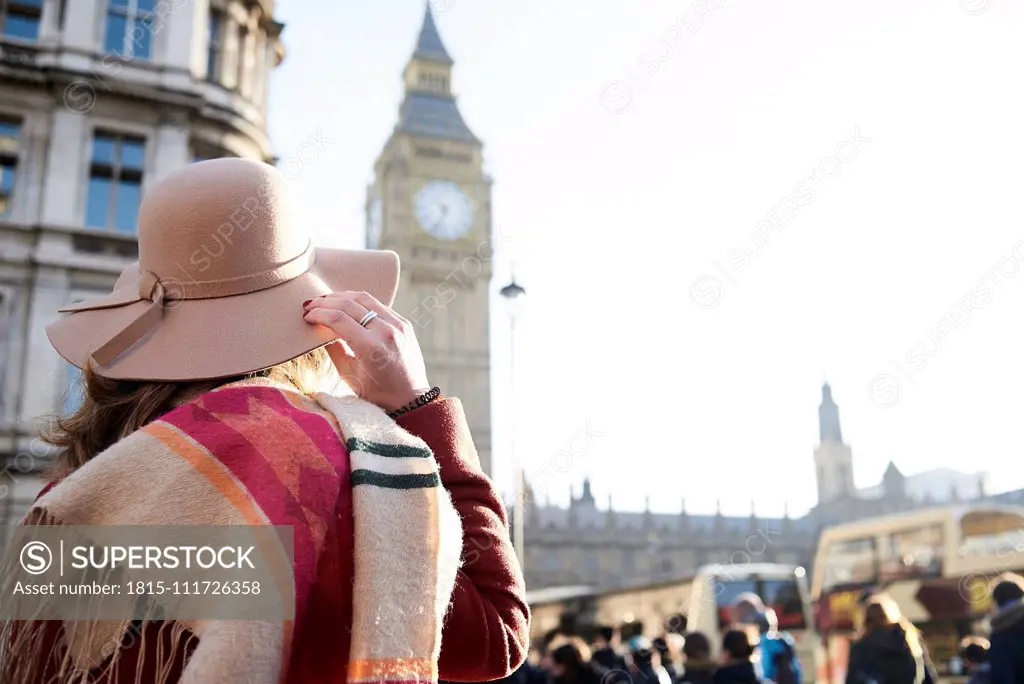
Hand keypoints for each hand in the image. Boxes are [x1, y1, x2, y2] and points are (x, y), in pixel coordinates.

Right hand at [303, 292, 430, 411]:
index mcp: (371, 347)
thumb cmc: (378, 393)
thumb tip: (319, 329)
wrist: (411, 397)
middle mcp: (386, 331)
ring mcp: (398, 324)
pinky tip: (346, 304)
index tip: (306, 316)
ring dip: (341, 296)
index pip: (338, 319)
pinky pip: (378, 305)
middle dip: (325, 302)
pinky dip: (359, 301)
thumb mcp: (350, 376)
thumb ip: (334, 350)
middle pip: (349, 304)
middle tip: (309, 305)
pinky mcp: (404, 323)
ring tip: (325, 300)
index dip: (318, 314)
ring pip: (364, 298)